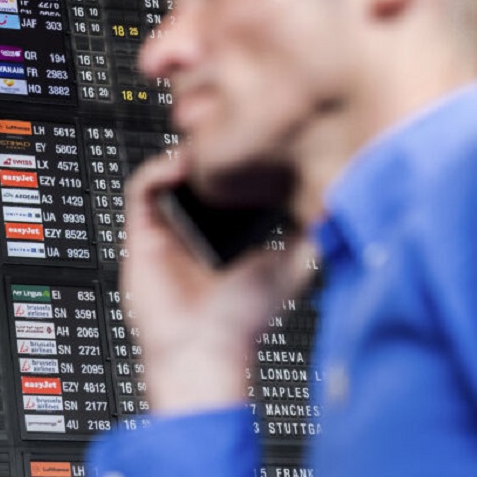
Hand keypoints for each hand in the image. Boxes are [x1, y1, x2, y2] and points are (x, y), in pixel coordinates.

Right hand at [121, 150, 313, 413]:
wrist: (204, 347)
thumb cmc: (243, 317)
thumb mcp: (292, 265)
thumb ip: (309, 235)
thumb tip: (335, 203)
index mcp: (227, 231)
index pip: (228, 181)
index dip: (238, 158)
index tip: (257, 140)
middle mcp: (196, 225)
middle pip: (198, 171)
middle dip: (210, 149)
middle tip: (228, 130)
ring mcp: (168, 226)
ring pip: (169, 172)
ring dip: (185, 153)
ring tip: (206, 143)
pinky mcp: (142, 230)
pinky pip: (142, 188)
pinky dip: (159, 169)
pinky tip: (183, 164)